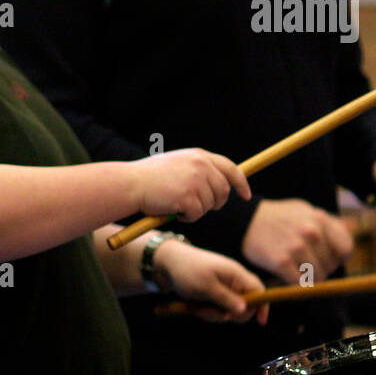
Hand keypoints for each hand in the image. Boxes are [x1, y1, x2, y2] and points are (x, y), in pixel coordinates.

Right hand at [128, 148, 249, 221]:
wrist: (130, 184)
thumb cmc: (148, 177)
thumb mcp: (176, 164)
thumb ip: (196, 169)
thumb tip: (217, 185)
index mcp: (199, 156)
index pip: (230, 168)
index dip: (240, 183)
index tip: (245, 195)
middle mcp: (201, 166)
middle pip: (223, 191)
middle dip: (216, 204)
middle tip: (199, 209)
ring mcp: (195, 181)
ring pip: (209, 205)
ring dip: (196, 211)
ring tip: (177, 208)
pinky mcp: (188, 197)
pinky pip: (196, 215)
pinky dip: (187, 218)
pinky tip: (172, 212)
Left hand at [154, 240, 268, 323]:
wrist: (165, 263)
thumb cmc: (187, 270)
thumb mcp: (206, 286)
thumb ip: (226, 299)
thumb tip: (245, 310)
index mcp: (235, 274)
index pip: (259, 290)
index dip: (262, 306)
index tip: (260, 322)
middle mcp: (232, 281)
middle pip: (244, 306)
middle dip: (228, 314)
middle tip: (210, 312)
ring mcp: (222, 288)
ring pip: (228, 311)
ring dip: (213, 314)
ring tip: (198, 307)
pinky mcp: (212, 295)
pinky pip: (216, 310)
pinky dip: (206, 312)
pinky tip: (195, 307)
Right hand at [241, 198, 353, 284]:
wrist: (245, 221)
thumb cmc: (278, 217)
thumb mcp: (304, 210)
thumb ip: (327, 221)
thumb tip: (352, 227)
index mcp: (320, 219)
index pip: (345, 249)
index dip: (339, 258)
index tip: (329, 259)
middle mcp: (310, 232)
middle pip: (330, 266)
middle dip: (321, 268)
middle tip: (307, 264)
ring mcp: (295, 247)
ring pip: (317, 277)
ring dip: (309, 278)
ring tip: (297, 269)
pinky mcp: (280, 261)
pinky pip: (299, 282)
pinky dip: (295, 283)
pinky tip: (288, 274)